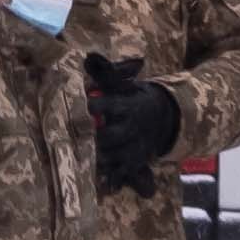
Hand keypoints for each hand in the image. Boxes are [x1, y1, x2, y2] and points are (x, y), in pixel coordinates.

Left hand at [83, 54, 183, 192]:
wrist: (164, 117)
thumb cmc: (133, 97)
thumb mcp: (122, 83)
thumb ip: (105, 72)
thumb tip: (88, 56)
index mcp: (127, 105)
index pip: (107, 105)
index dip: (92, 106)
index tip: (78, 105)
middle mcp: (131, 127)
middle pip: (110, 135)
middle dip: (92, 138)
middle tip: (75, 138)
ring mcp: (134, 147)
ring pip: (115, 156)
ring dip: (97, 158)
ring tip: (80, 159)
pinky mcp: (136, 162)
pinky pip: (125, 173)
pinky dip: (113, 179)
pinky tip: (102, 182)